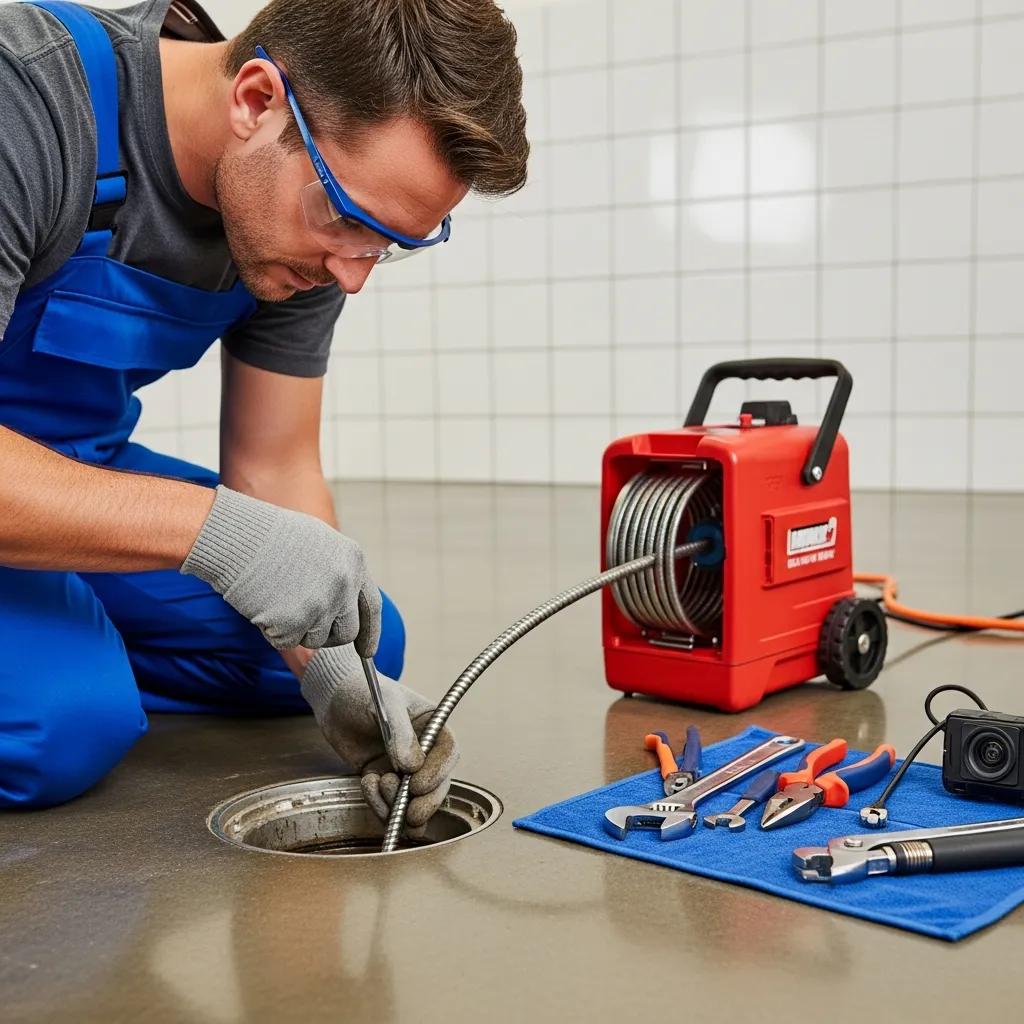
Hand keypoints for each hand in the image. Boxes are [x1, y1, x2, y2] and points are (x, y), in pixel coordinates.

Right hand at [180, 485, 380, 652]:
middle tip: (304, 625)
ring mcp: (321, 604)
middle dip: (329, 636)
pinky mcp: (295, 622)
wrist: (238, 536)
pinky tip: (263, 605)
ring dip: (297, 629)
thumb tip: (343, 605)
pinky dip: (273, 631)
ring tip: (277, 600)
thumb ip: (337, 573)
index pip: (371, 607)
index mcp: (354, 562)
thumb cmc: (270, 536)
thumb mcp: (319, 543)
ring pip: (316, 639)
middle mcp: (344, 584)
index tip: (367, 651)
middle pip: (347, 632)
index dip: (370, 632)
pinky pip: (287, 642)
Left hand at [301, 646, 458, 836]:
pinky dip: (379, 804)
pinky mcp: (383, 779)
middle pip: (438, 783)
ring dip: (398, 803)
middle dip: (426, 802)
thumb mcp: (385, 705)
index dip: (438, 772)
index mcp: (432, 725)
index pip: (447, 752)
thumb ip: (400, 734)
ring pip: (415, 799)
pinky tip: (367, 783)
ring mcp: (403, 767)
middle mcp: (423, 749)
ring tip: (378, 782)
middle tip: (411, 813)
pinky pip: (388, 803)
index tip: (418, 784)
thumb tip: (412, 765)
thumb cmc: (364, 691)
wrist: (335, 697)